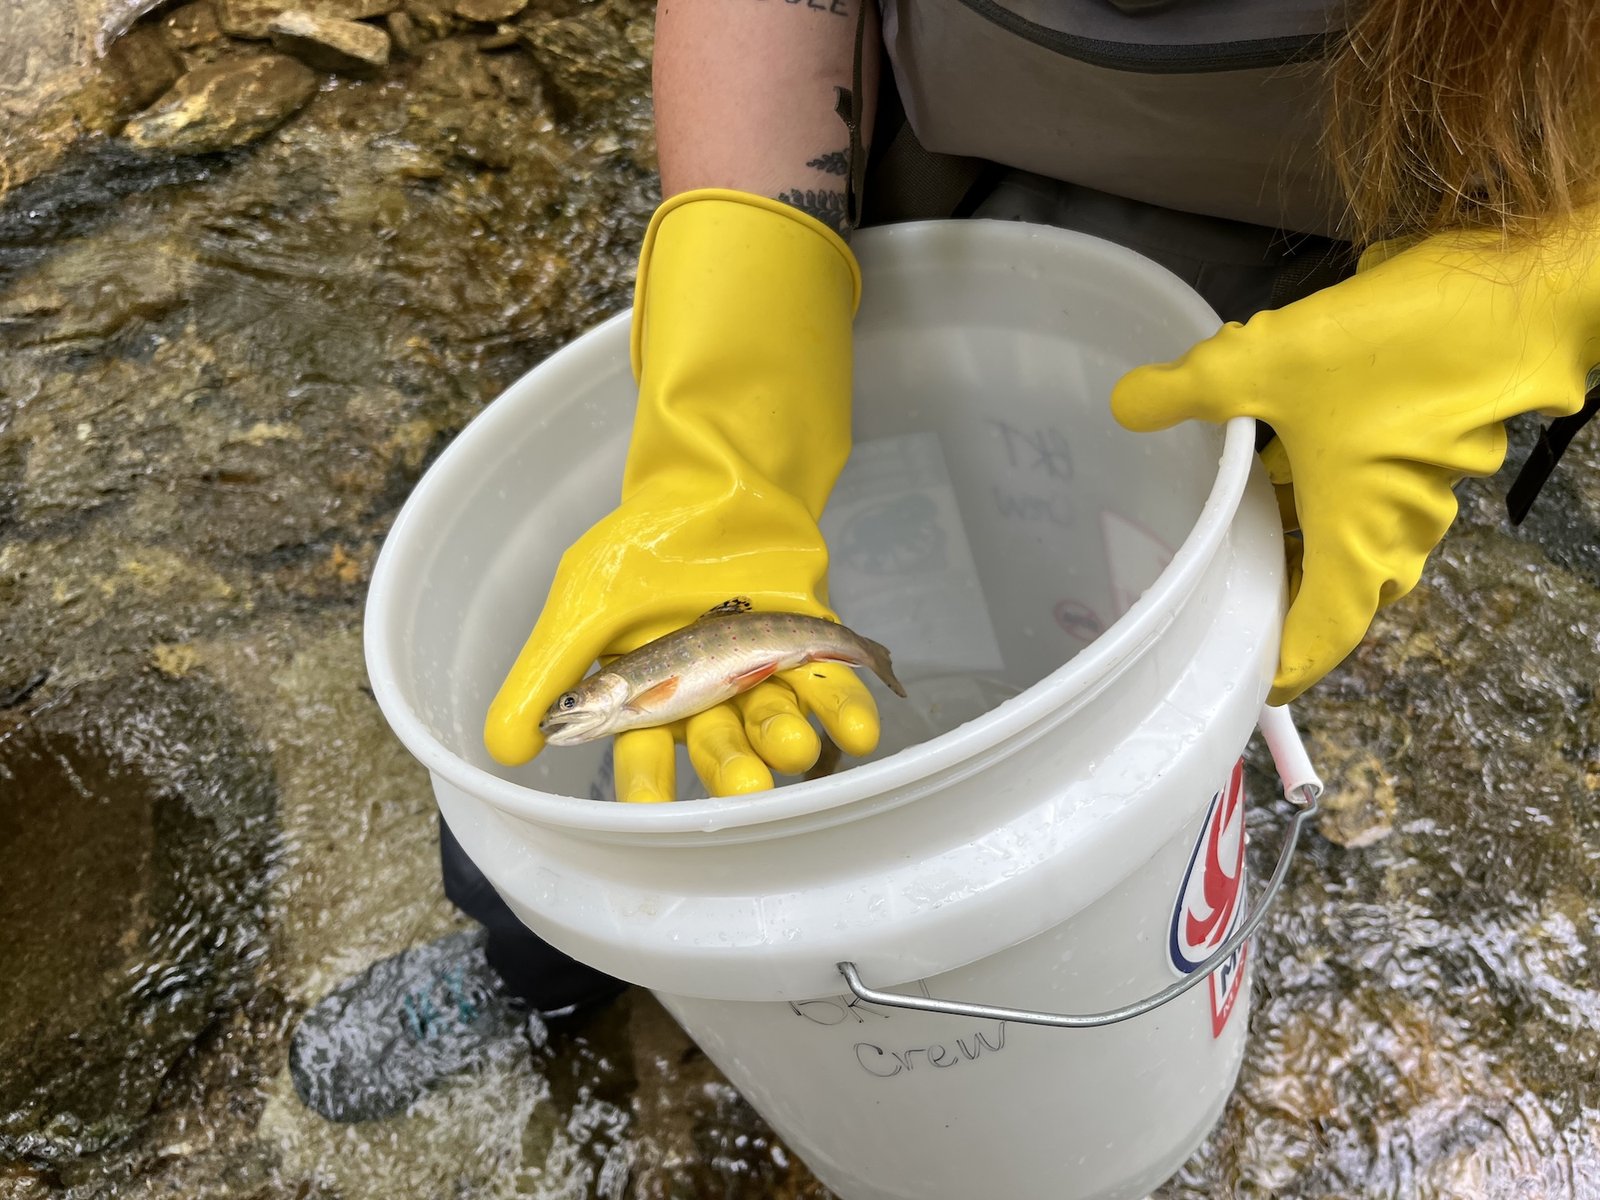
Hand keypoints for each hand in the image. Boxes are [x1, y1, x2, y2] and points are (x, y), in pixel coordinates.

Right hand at [483, 190, 879, 800]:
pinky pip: (826, 682)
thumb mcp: (581, 603)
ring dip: (785, 738)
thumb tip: (501, 753)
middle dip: (729, 765)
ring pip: (772, 717)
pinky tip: (861, 733)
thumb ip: (548, 673)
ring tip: (796, 748)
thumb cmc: (640, 543)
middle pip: (716, 742)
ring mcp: (758, 670)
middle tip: (745, 787)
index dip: (647, 781)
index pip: (644, 752)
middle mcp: (704, 693)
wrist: (711, 476)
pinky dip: (843, 707)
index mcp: (647, 695)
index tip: (650, 811)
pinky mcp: (805, 641)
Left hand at [1112, 211, 1599, 702]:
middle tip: (1225, 593)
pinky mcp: (1436, 447)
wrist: (1522, 288)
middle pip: (1337, 592)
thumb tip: (1125, 404)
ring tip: (1240, 523)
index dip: (1285, 667)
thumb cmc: (1402, 344)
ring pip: (1355, 539)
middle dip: (1283, 596)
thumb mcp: (1266, 363)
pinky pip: (1373, 493)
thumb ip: (1190, 391)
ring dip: (1302, 537)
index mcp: (1359, 540)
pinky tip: (1285, 450)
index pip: (1321, 636)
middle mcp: (1399, 531)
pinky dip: (1327, 490)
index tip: (1252, 684)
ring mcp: (1425, 490)